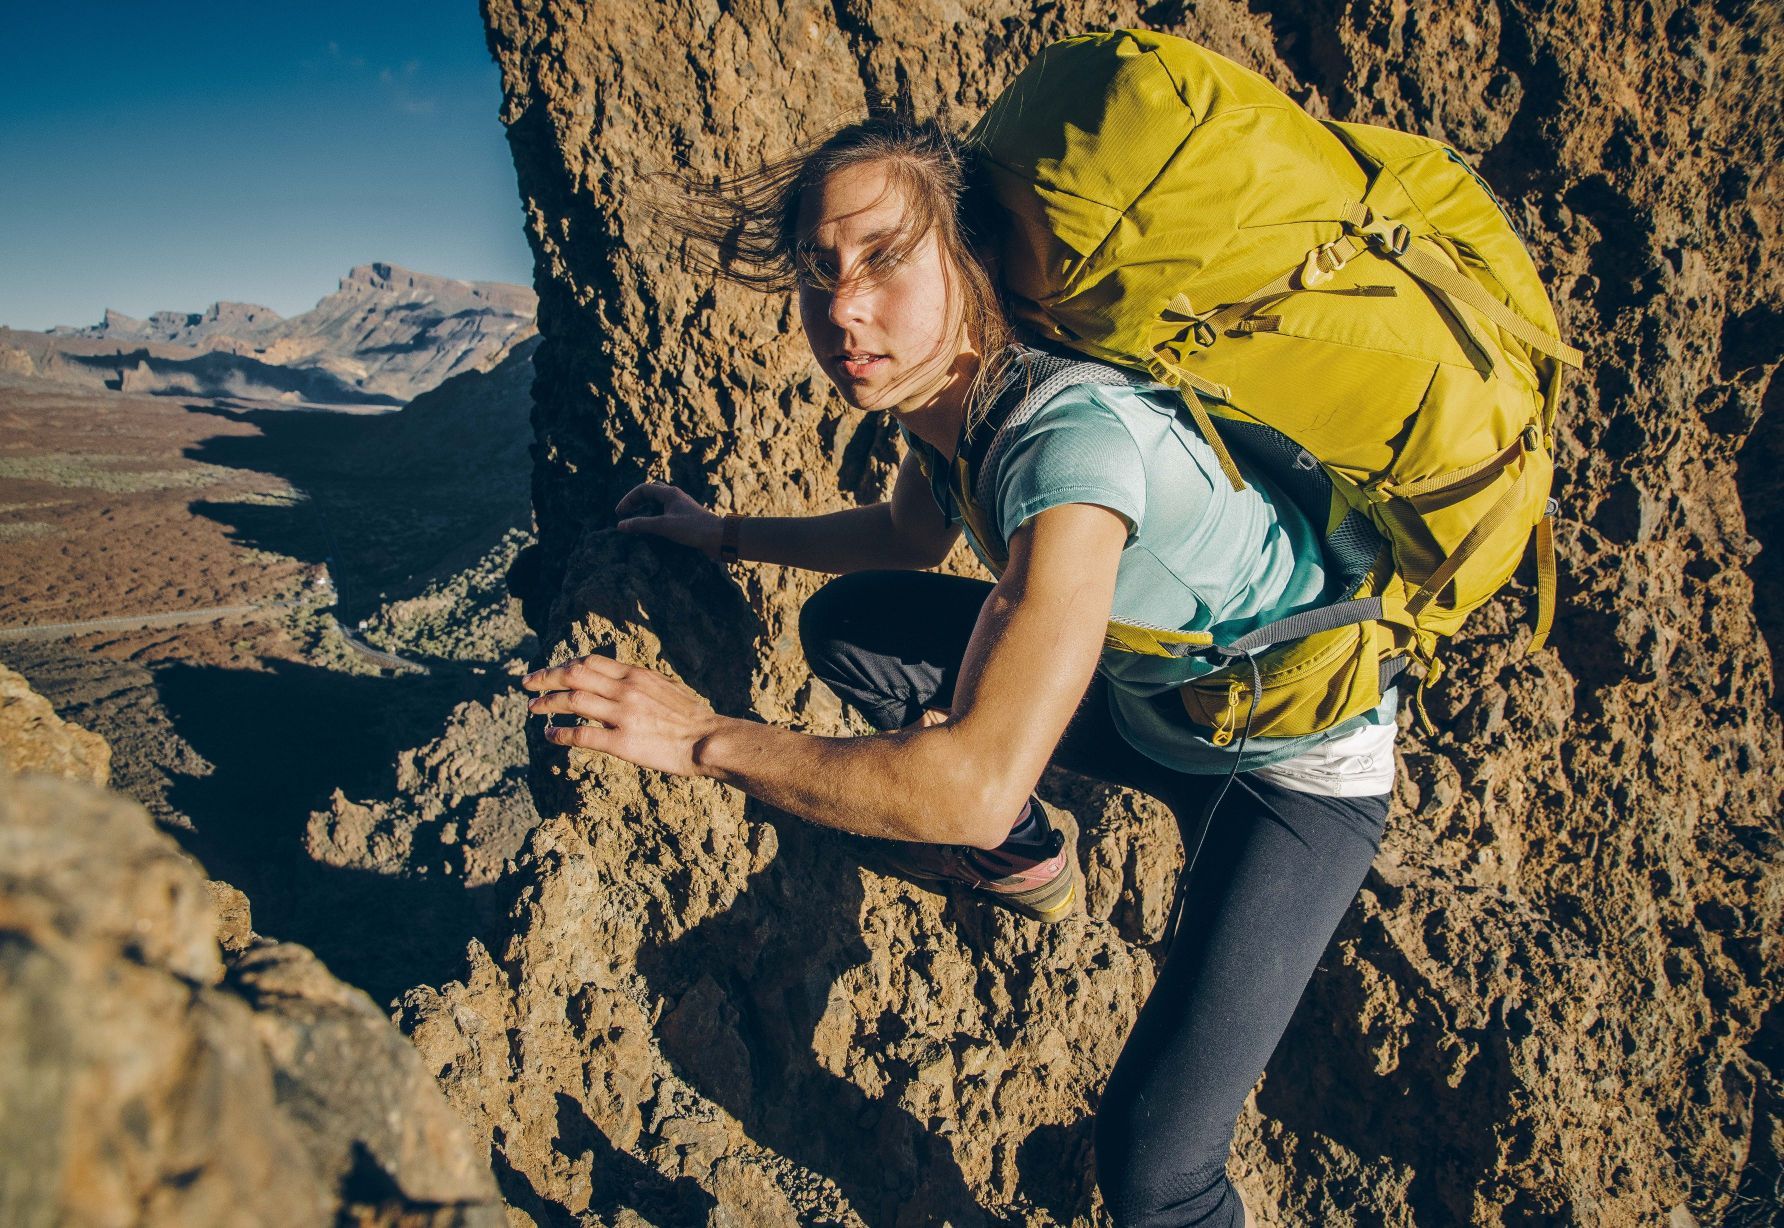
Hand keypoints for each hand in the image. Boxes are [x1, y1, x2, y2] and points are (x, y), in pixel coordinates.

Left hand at [522, 655, 725, 777]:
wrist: (708, 740)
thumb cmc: (691, 717)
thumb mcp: (665, 686)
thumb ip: (640, 681)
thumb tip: (621, 677)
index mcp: (635, 675)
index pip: (588, 662)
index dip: (563, 665)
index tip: (550, 671)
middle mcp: (625, 690)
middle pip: (573, 676)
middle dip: (545, 678)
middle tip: (527, 684)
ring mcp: (622, 715)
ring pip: (572, 701)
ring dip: (546, 703)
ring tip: (532, 709)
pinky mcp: (621, 743)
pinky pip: (581, 735)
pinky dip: (559, 733)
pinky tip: (548, 735)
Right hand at [615, 482, 721, 557]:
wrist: (719, 537)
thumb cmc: (693, 528)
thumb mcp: (663, 526)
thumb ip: (641, 524)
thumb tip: (620, 525)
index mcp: (670, 493)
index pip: (643, 489)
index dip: (628, 500)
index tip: (619, 513)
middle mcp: (676, 496)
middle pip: (651, 491)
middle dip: (636, 500)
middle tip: (625, 513)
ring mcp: (681, 507)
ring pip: (659, 502)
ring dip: (646, 508)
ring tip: (636, 520)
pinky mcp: (686, 518)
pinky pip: (666, 512)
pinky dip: (655, 517)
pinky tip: (653, 528)